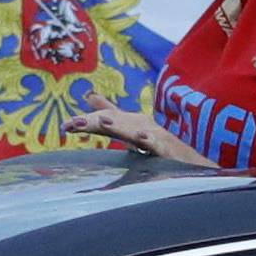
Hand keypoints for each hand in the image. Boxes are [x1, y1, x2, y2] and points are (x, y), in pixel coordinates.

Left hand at [67, 93, 209, 163]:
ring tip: (103, 122)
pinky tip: (142, 138)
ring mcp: (156, 137)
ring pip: (135, 131)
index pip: (104, 120)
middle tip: (75, 124)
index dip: (86, 122)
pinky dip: (151, 141)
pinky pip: (160, 146)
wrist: (189, 160)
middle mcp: (142, 126)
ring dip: (120, 126)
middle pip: (115, 123)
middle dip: (95, 122)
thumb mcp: (130, 126)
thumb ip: (110, 111)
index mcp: (131, 123)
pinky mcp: (169, 150)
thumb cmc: (157, 143)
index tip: (66, 127)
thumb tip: (89, 94)